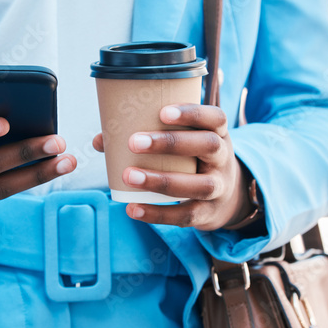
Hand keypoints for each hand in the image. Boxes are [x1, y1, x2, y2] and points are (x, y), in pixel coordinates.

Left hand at [90, 104, 252, 229]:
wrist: (225, 199)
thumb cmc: (193, 161)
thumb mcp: (184, 144)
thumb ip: (147, 136)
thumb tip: (102, 140)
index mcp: (217, 134)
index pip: (216, 118)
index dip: (192, 113)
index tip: (162, 112)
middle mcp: (223, 158)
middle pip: (208, 146)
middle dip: (171, 143)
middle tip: (134, 142)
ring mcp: (219, 187)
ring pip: (199, 184)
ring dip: (162, 180)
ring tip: (129, 176)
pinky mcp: (208, 213)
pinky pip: (186, 215)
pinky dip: (158, 214)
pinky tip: (133, 208)